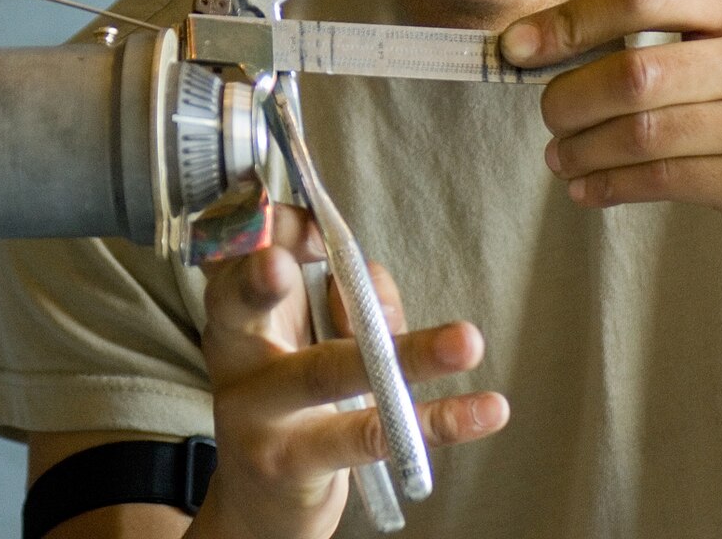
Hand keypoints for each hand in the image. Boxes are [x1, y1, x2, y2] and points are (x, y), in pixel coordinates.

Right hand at [192, 207, 506, 538]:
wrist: (261, 501)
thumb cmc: (293, 401)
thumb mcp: (305, 339)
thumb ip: (340, 300)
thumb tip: (371, 283)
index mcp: (235, 312)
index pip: (235, 254)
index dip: (264, 233)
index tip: (304, 219)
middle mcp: (235, 355)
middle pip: (242, 306)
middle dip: (258, 280)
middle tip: (281, 264)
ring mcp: (258, 414)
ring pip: (327, 371)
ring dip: (404, 353)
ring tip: (466, 341)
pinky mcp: (292, 463)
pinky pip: (370, 435)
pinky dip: (439, 421)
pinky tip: (486, 410)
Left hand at [503, 0, 721, 271]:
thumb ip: (663, 35)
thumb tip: (536, 42)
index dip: (569, 21)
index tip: (519, 48)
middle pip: (634, 70)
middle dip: (569, 97)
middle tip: (549, 117)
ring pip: (642, 130)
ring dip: (583, 148)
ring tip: (561, 158)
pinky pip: (665, 178)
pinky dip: (611, 184)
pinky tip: (589, 190)